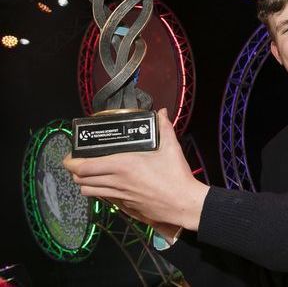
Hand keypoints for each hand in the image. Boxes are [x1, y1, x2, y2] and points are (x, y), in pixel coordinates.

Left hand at [64, 108, 208, 230]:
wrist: (183, 204)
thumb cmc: (176, 176)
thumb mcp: (171, 148)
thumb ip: (164, 128)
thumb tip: (162, 113)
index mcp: (123, 165)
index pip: (84, 167)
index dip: (71, 162)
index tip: (71, 155)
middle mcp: (116, 181)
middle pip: (81, 180)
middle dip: (75, 171)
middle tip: (79, 162)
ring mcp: (119, 196)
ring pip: (88, 191)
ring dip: (84, 182)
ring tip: (89, 174)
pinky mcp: (125, 207)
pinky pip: (104, 199)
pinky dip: (99, 192)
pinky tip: (108, 185)